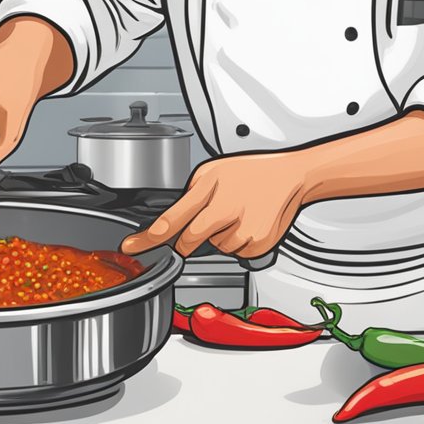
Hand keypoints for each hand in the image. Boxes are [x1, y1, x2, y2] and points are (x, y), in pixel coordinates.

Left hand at [120, 152, 321, 258]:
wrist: (291, 177)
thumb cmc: (251, 172)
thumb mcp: (213, 171)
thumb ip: (191, 193)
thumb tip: (174, 217)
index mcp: (209, 190)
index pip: (171, 220)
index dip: (148, 238)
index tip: (131, 247)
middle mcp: (225, 211)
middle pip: (189, 241)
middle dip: (187, 239)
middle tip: (210, 218)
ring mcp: (242, 230)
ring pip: (214, 246)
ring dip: (219, 236)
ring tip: (239, 213)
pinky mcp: (257, 244)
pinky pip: (235, 252)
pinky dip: (237, 242)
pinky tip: (249, 222)